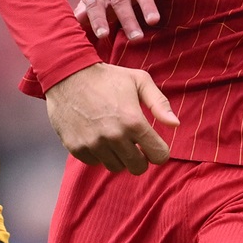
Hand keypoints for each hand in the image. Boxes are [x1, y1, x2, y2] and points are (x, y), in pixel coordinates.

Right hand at [45, 63, 175, 173]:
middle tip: (134, 144)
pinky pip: (95, 162)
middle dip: (141, 158)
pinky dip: (99, 154)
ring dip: (119, 157)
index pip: (159, 156)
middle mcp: (115, 136)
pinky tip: (97, 137)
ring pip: (116, 167)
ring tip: (115, 139)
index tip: (153, 145)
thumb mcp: (139, 80)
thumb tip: (175, 125)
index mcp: (134, 121)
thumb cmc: (107, 77)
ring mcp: (94, 144)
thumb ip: (160, 103)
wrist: (67, 75)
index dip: (159, 152)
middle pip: (138, 168)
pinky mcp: (77, 148)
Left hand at [74, 0, 175, 42]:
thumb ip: (84, 15)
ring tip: (153, 21)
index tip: (103, 35)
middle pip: (120, 2)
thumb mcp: (92, 3)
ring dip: (147, 5)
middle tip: (136, 37)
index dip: (99, 20)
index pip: (96, 7)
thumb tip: (73, 24)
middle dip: (128, 19)